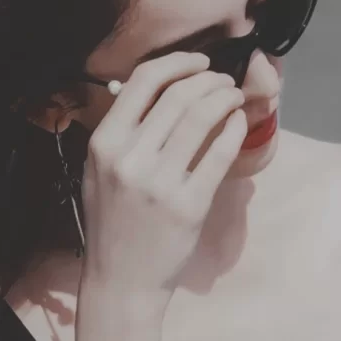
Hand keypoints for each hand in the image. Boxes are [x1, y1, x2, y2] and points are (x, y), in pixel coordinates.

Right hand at [80, 51, 247, 300]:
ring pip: (202, 116)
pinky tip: (239, 124)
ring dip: (226, 98)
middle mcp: (129, 158)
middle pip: (179, 94)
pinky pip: (221, 153)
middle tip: (225, 82)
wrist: (122, 279)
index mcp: (104, 143)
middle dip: (211, 79)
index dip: (178, 62)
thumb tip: (165, 88)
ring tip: (235, 98)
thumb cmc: (113, 222)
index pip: (144, 80)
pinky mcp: (190, 204)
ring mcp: (160, 182)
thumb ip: (124, 131)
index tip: (200, 61)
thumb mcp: (100, 170)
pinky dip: (235, 129)